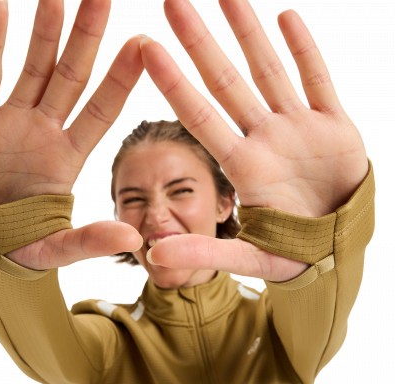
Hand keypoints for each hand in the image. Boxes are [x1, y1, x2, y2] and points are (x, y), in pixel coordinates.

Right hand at [0, 0, 142, 269]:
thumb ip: (90, 241)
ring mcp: (11, 123)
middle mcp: (45, 132)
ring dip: (44, 32)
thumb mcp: (56, 248)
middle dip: (86, 38)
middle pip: (71, 77)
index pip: (100, 111)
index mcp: (68, 158)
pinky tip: (2, 8)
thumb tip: (132, 238)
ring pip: (32, 67)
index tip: (143, 45)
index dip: (120, 80)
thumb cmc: (20, 247)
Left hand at [140, 0, 368, 281]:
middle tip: (172, 2)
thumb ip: (202, 253)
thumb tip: (154, 257)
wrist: (337, 251)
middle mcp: (264, 140)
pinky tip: (287, 18)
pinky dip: (305, 51)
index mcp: (242, 168)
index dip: (174, 84)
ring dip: (248, 33)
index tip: (147, 49)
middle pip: (226, 83)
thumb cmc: (292, 256)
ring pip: (269, 71)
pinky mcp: (334, 126)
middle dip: (200, 44)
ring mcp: (298, 129)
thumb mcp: (247, 258)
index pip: (200, 117)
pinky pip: (318, 80)